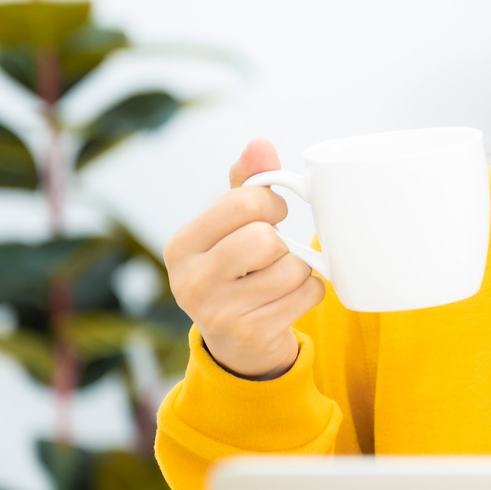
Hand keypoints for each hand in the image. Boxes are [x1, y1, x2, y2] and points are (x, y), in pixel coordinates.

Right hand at [164, 139, 325, 379]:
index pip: (242, 203)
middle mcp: (190, 279)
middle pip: (265, 238)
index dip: (269, 205)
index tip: (271, 216)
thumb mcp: (229, 226)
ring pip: (291, 268)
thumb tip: (260, 144)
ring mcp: (218, 311)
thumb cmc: (235, 269)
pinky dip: (309, 292)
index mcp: (182, 244)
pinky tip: (287, 300)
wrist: (236, 344)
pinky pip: (307, 294)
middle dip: (281, 242)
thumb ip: (246, 184)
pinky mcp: (250, 333)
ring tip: (277, 279)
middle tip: (275, 251)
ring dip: (297, 270)